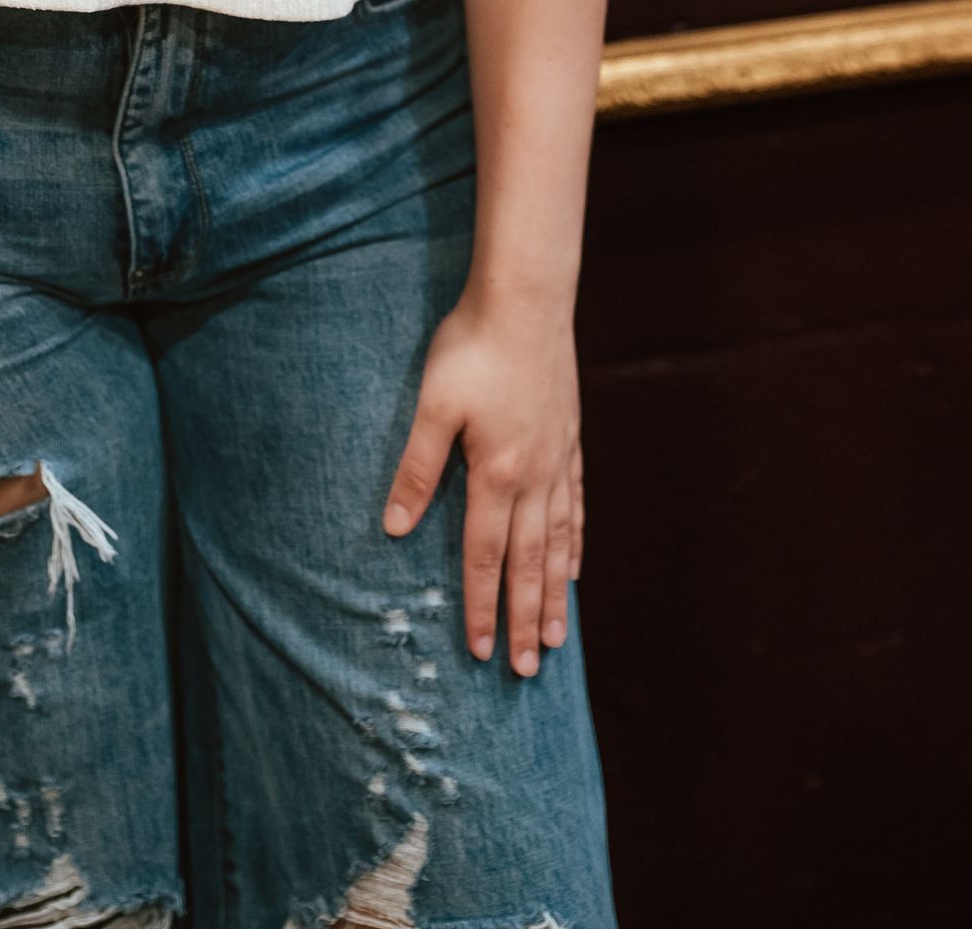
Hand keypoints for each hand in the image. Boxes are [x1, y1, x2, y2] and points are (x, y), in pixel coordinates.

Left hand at [381, 287, 583, 678]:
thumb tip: (395, 527)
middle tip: (530, 670)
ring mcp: (557, 460)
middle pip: (528, 563)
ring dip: (555, 593)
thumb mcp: (433, 405)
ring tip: (558, 637)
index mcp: (495, 474)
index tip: (481, 651)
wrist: (526, 301)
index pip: (483, 556)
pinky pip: (575, 506)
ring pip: (559, 542)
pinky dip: (575, 542)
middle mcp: (533, 478)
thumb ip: (417, 468)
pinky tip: (575, 564)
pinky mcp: (569, 439)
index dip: (480, 606)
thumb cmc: (472, 348)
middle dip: (524, 619)